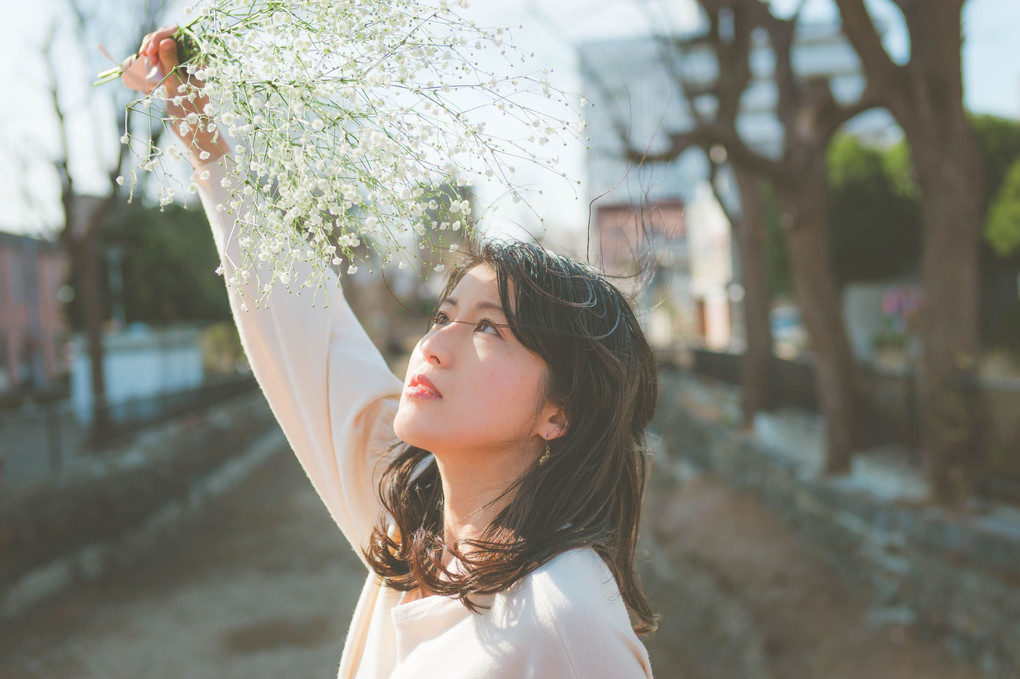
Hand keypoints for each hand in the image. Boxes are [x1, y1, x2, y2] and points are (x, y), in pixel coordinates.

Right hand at [130, 25, 228, 166]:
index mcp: (198, 58)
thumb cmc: (190, 112)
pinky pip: (152, 65)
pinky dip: (144, 72)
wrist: (192, 133)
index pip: (176, 33)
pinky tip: (145, 87)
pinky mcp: (169, 75)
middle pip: (163, 39)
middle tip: (145, 63)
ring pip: (155, 52)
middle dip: (150, 49)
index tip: (148, 52)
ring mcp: (178, 66)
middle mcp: (189, 59)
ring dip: (145, 62)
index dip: (159, 37)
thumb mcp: (177, 85)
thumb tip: (166, 39)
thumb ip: (171, 62)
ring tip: (146, 81)